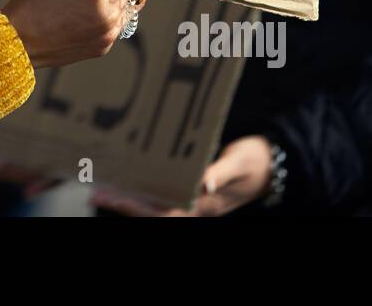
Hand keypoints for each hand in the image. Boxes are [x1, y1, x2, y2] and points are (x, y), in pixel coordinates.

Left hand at [89, 135, 273, 216]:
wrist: (272, 165)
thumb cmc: (255, 161)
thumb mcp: (239, 163)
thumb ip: (220, 172)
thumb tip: (202, 183)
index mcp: (207, 202)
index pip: (168, 212)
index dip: (141, 208)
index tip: (118, 199)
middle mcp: (197, 204)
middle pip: (156, 210)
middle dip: (127, 204)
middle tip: (100, 194)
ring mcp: (195, 199)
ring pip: (158, 203)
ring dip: (133, 198)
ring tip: (106, 188)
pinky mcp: (194, 190)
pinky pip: (166, 193)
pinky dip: (146, 189)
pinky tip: (130, 180)